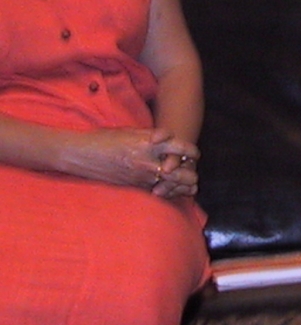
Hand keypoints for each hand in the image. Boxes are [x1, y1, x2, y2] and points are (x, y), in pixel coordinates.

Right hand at [61, 127, 199, 197]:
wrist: (82, 154)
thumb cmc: (107, 139)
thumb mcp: (133, 132)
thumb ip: (154, 137)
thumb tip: (171, 140)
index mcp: (150, 144)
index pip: (182, 149)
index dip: (193, 152)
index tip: (194, 154)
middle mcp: (148, 162)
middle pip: (183, 173)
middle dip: (191, 173)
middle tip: (192, 170)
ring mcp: (141, 177)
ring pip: (172, 187)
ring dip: (183, 186)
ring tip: (188, 184)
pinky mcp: (134, 186)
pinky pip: (158, 192)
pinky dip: (168, 192)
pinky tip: (171, 189)